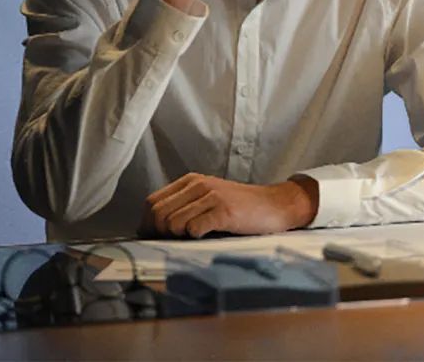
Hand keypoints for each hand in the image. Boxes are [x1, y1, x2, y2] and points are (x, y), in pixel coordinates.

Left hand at [141, 173, 318, 237]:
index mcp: (191, 181)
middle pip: (157, 213)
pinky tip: (207, 236)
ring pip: (172, 223)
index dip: (147, 224)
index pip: (151, 202)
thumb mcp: (208, 199)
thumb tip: (151, 230)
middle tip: (175, 241)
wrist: (276, 205)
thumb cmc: (242, 208)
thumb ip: (183, 207)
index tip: (155, 238)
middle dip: (159, 233)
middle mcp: (199, 184)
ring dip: (179, 237)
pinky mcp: (224, 211)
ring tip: (195, 237)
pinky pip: (194, 229)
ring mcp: (212, 196)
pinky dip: (196, 238)